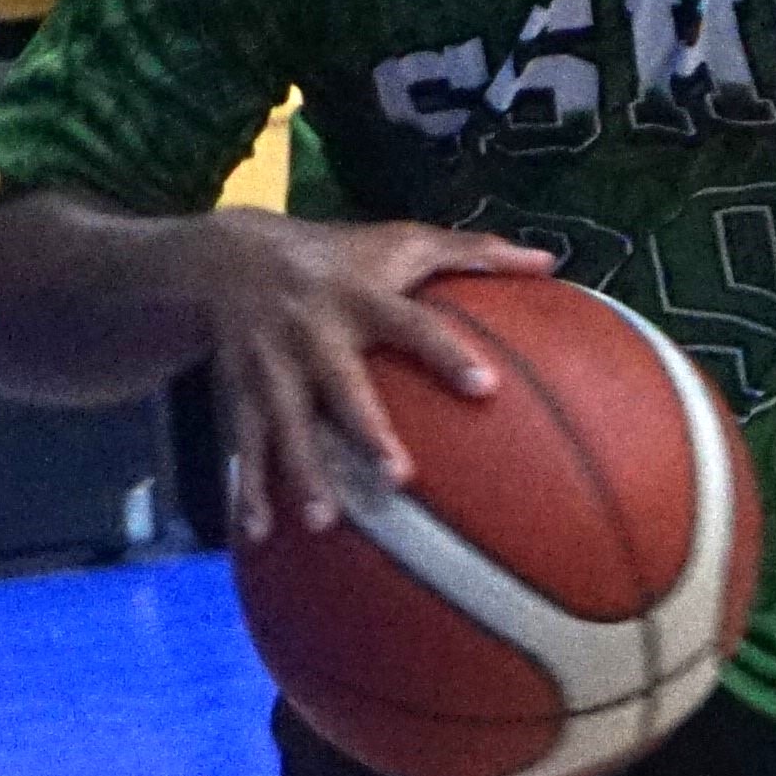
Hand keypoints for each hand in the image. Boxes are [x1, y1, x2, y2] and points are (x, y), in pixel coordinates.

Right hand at [193, 212, 553, 541]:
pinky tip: (260, 533)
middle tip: (398, 478)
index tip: (486, 388)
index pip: (414, 325)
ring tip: (323, 521)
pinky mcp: (240, 389)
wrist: (227, 256)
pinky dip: (248, 488)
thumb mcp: (401, 242)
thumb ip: (474, 252)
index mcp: (361, 296)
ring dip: (302, 472)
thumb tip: (548, 263)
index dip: (448, 355)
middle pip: (342, 385)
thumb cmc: (340, 255)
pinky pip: (244, 442)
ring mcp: (273, 364)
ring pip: (286, 422)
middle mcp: (315, 331)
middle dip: (366, 431)